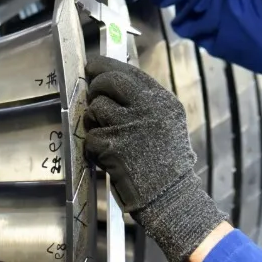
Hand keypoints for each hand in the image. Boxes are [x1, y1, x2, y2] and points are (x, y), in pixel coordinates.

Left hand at [84, 56, 227, 261]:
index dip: (106, 65)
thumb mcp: (167, 121)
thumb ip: (145, 101)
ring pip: (95, 108)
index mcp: (162, 100)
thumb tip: (111, 81)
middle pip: (109, 82)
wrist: (171, 196)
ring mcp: (129, 127)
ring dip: (94, 121)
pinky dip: (93, 146)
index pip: (130, 71)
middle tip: (92, 94)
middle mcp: (148, 108)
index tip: (92, 65)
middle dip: (95, 86)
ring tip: (107, 134)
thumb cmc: (167, 160)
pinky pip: (90, 136)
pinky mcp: (113, 146)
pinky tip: (107, 155)